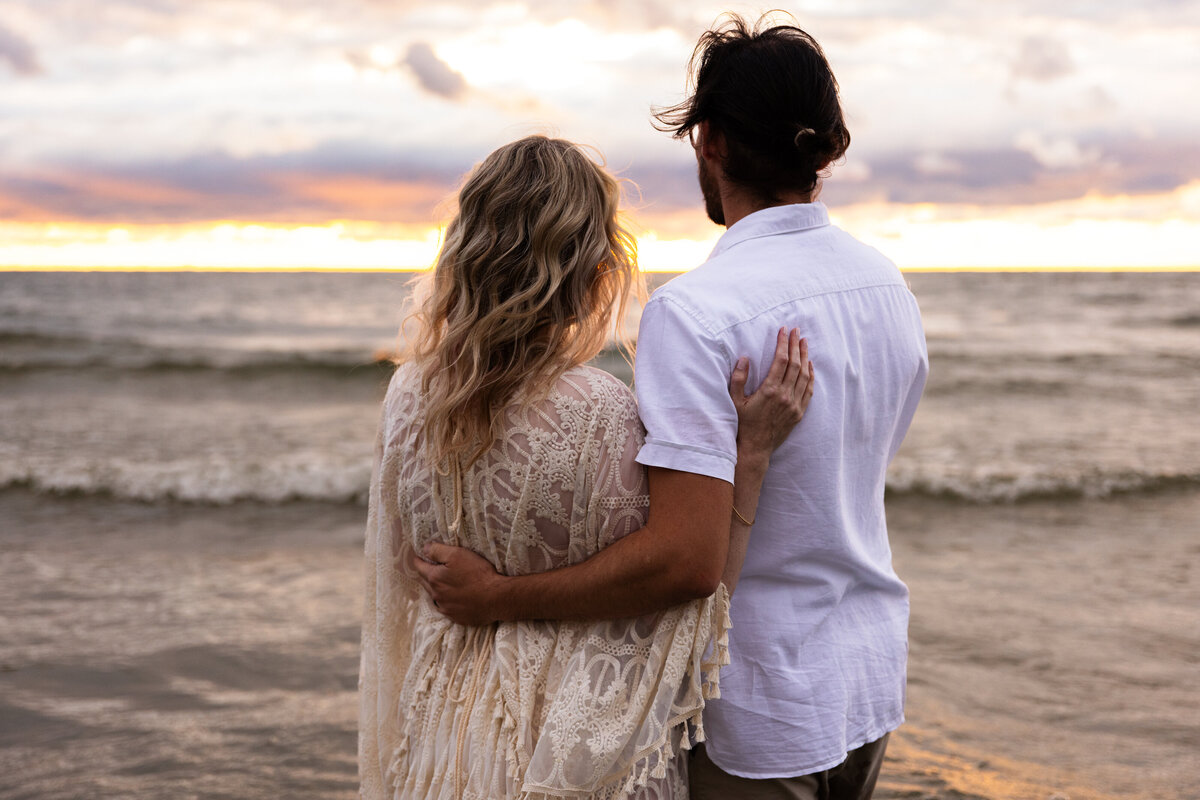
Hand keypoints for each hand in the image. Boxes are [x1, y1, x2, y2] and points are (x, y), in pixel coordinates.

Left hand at [411, 542, 505, 625]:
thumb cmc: (478, 573)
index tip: (418, 556)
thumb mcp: (457, 554)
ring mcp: (445, 608)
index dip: (418, 559)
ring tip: (443, 584)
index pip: (419, 567)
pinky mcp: (456, 617)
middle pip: (425, 582)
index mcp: (434, 578)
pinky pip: (446, 608)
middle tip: (430, 568)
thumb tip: (423, 549)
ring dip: (436, 589)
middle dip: (426, 574)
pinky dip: (446, 602)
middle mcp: (436, 595)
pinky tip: (454, 598)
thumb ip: (437, 550)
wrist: (496, 598)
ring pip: (435, 596)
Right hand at [730, 327, 813, 455]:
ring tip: (804, 343)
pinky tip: (809, 365)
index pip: (781, 361)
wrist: (755, 448)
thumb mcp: (734, 401)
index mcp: (769, 391)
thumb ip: (738, 379)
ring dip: (805, 357)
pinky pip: (809, 390)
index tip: (783, 331)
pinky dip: (811, 375)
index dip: (783, 344)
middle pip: (795, 365)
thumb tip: (744, 358)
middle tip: (796, 331)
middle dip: (796, 345)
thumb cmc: (742, 424)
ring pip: (804, 375)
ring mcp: (794, 405)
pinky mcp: (799, 413)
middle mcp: (785, 396)